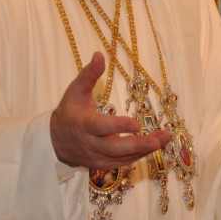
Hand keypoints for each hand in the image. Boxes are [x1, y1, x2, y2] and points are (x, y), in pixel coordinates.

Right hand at [50, 51, 170, 170]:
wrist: (55, 140)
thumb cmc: (69, 110)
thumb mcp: (75, 90)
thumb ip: (89, 74)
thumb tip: (99, 54)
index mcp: (83, 123)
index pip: (101, 127)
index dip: (118, 126)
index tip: (136, 124)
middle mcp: (90, 143)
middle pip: (115, 148)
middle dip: (139, 144)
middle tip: (160, 139)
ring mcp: (96, 157)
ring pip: (122, 157)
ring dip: (145, 150)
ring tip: (165, 139)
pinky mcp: (101, 164)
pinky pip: (122, 163)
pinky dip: (138, 156)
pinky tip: (154, 146)